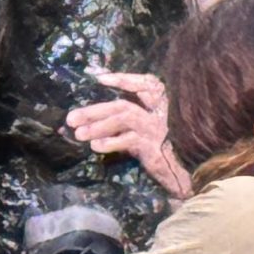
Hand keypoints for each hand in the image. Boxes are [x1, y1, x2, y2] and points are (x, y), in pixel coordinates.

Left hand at [67, 69, 193, 199]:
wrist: (182, 176)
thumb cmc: (160, 151)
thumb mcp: (143, 133)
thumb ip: (124, 124)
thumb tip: (87, 122)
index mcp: (161, 106)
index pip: (147, 84)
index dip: (125, 79)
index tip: (100, 78)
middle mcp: (162, 114)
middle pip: (124, 105)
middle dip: (95, 111)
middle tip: (71, 119)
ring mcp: (159, 130)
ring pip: (126, 118)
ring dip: (99, 125)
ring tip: (78, 133)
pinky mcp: (155, 148)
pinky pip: (130, 140)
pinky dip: (111, 142)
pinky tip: (96, 146)